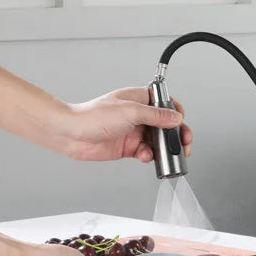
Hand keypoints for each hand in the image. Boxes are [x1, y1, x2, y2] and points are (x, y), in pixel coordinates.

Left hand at [62, 87, 192, 162]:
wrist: (72, 134)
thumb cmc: (93, 116)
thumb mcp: (131, 111)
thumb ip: (157, 115)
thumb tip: (176, 118)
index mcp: (140, 99)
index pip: (166, 103)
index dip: (176, 112)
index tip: (181, 120)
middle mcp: (139, 115)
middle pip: (166, 124)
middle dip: (176, 134)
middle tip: (184, 142)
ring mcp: (134, 131)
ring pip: (158, 140)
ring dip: (165, 148)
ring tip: (169, 154)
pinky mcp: (128, 147)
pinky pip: (147, 152)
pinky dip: (149, 156)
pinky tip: (146, 156)